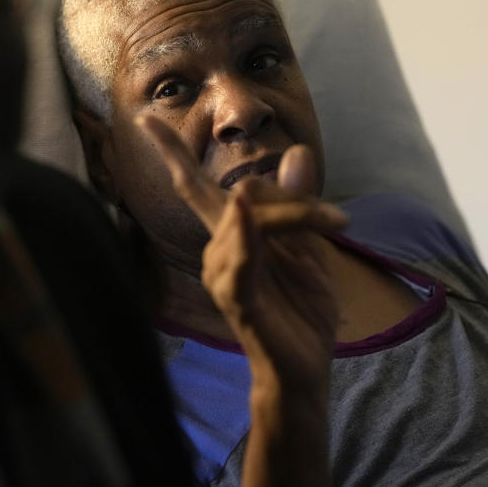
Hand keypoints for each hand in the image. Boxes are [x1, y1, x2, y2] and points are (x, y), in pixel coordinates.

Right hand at [137, 115, 344, 388]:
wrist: (305, 370)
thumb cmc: (300, 310)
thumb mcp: (309, 248)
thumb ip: (299, 204)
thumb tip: (297, 150)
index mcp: (229, 235)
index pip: (193, 186)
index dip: (170, 151)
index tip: (146, 116)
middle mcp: (216, 250)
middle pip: (242, 193)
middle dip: (292, 197)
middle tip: (341, 219)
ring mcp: (222, 275)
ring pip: (248, 219)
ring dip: (296, 216)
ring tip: (337, 226)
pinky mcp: (237, 300)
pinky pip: (238, 262)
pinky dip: (243, 236)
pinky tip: (244, 212)